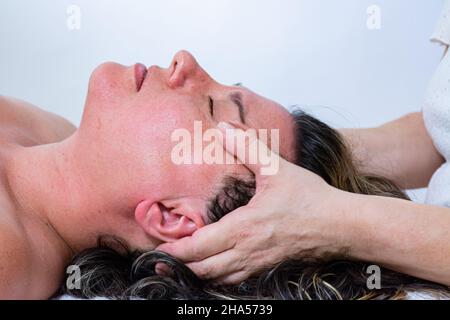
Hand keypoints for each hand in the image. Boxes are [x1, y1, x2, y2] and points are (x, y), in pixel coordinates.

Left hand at [157, 122, 349, 283]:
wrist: (341, 226)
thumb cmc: (311, 199)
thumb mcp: (277, 168)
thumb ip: (248, 146)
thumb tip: (223, 128)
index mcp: (243, 228)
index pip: (198, 247)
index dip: (175, 250)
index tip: (157, 248)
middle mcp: (246, 251)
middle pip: (202, 269)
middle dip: (178, 265)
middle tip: (160, 259)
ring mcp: (257, 264)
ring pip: (217, 278)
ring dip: (196, 273)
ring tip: (180, 265)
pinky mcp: (268, 268)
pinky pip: (234, 280)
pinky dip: (216, 277)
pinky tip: (212, 269)